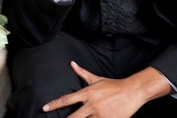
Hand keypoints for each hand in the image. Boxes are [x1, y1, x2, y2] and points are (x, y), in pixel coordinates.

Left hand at [42, 61, 171, 117]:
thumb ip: (82, 73)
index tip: (45, 107)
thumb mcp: (96, 79)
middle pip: (73, 117)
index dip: (55, 104)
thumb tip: (72, 64)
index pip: (67, 99)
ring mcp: (100, 114)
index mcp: (87, 93)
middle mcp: (92, 104)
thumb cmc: (112, 85)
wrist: (131, 92)